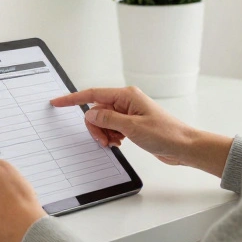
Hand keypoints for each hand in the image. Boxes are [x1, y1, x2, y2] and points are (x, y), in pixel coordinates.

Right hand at [52, 86, 233, 175]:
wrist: (184, 147)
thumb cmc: (166, 134)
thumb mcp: (132, 128)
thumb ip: (108, 119)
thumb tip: (90, 113)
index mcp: (126, 96)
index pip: (93, 94)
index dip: (73, 99)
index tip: (57, 102)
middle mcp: (126, 101)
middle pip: (97, 110)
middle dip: (96, 126)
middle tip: (105, 140)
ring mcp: (129, 113)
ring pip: (103, 120)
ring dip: (104, 133)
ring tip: (116, 143)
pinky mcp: (132, 124)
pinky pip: (112, 128)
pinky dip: (111, 136)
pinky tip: (120, 143)